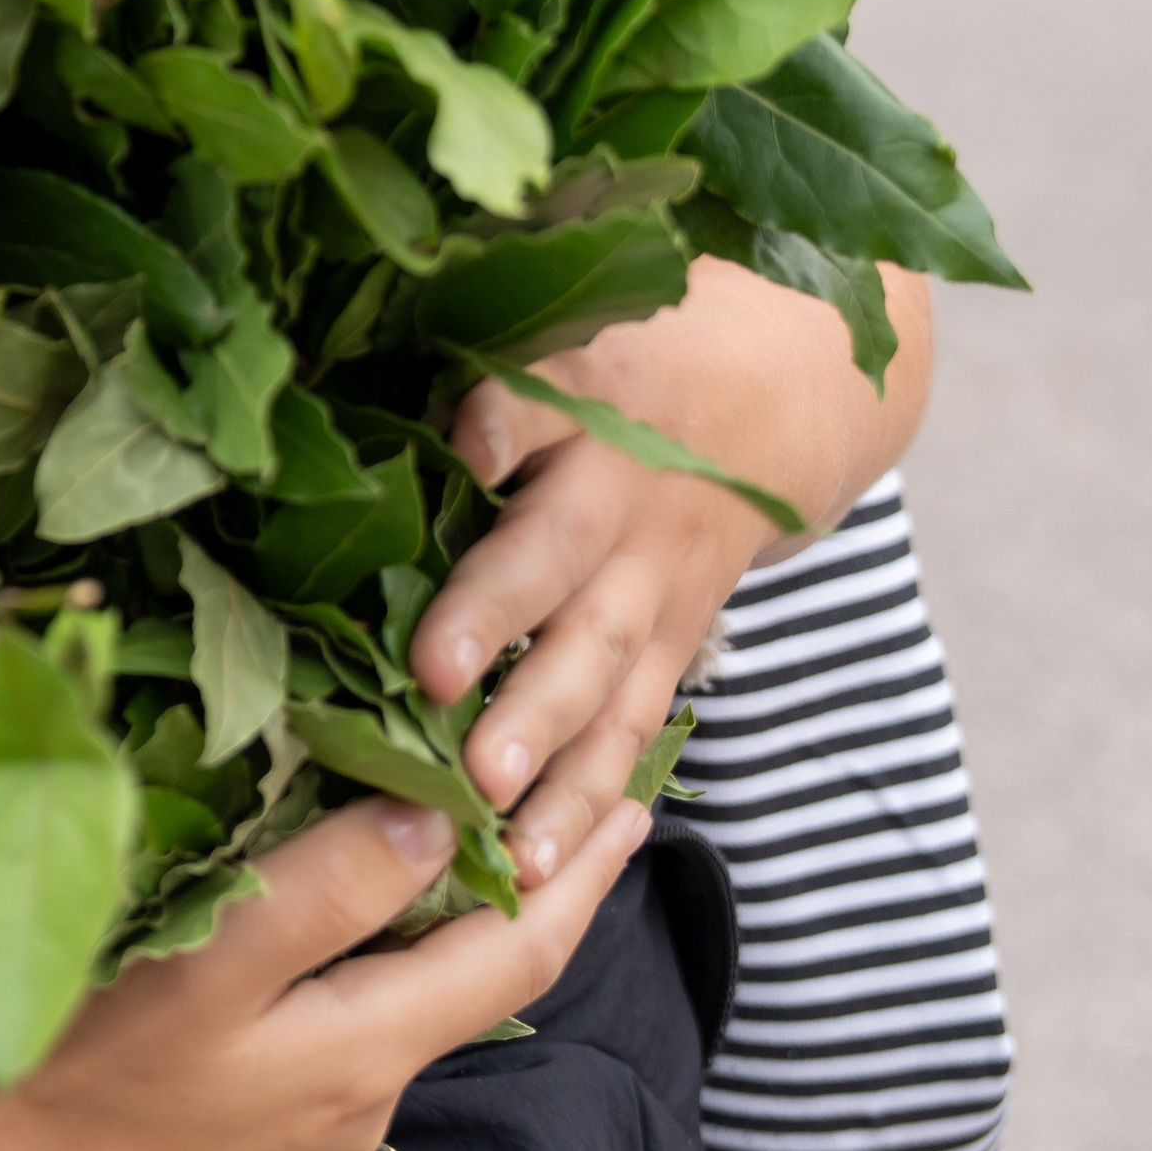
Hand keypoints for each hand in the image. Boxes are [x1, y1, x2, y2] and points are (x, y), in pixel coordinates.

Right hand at [0, 789, 650, 1150]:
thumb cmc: (74, 1062)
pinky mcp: (245, 1118)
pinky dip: (382, 947)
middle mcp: (358, 1097)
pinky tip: (360, 903)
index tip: (636, 794)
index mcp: (365, 1055)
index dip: (581, 873)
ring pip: (411, 993)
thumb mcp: (204, 967)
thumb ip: (324, 894)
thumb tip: (440, 821)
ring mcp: (302, 1118)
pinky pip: (348, 1013)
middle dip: (542, 883)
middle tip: (590, 790)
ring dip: (458, 913)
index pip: (518, 954)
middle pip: (479, 976)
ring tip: (483, 824)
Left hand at [413, 253, 931, 887]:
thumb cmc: (638, 329)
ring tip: (489, 809)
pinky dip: (589, 800)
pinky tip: (537, 872)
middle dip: (502, 623)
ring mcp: (655, 577)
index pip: (546, 394)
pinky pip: (632, 728)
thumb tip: (359, 278)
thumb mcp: (576, 291)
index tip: (471, 439)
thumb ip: (484, 310)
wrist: (792, 386)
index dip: (508, 415)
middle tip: (440, 683)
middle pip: (560, 557)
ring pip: (599, 667)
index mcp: (594, 389)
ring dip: (544, 741)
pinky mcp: (672, 638)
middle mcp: (625, 491)